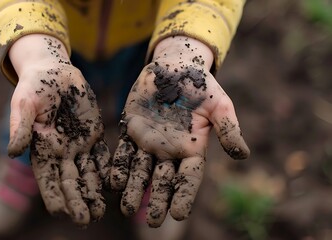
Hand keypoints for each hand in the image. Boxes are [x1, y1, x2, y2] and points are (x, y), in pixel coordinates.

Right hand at [7, 34, 110, 225]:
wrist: (54, 72)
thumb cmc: (34, 87)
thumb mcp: (24, 104)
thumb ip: (21, 127)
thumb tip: (13, 152)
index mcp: (42, 148)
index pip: (47, 178)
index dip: (53, 195)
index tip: (61, 213)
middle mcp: (61, 152)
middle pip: (70, 181)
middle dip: (77, 201)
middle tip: (87, 219)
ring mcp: (79, 144)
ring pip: (88, 174)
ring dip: (93, 192)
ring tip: (101, 211)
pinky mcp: (94, 134)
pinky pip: (102, 156)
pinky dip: (107, 170)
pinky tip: (113, 184)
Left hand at [110, 36, 249, 226]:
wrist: (174, 64)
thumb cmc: (200, 84)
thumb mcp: (219, 105)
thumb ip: (229, 129)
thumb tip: (243, 155)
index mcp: (192, 148)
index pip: (189, 178)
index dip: (184, 195)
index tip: (179, 215)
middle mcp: (170, 150)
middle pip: (163, 180)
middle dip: (158, 200)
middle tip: (152, 222)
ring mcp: (149, 142)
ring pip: (141, 171)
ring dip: (134, 189)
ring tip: (127, 209)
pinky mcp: (132, 129)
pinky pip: (124, 152)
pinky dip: (119, 166)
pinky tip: (113, 182)